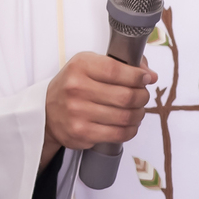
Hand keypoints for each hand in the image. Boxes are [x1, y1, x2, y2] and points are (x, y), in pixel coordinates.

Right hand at [43, 52, 156, 168]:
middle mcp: (77, 88)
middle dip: (142, 96)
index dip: (137, 76)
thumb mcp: (90, 65)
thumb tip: (151, 74)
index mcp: (80, 66)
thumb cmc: (73, 86)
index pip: (117, 70)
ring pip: (125, 116)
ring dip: (139, 114)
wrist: (47, 111)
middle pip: (125, 96)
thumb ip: (121, 64)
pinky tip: (129, 124)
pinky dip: (131, 129)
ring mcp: (78, 113)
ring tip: (138, 110)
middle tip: (143, 96)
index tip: (146, 78)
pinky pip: (118, 134)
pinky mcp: (82, 132)